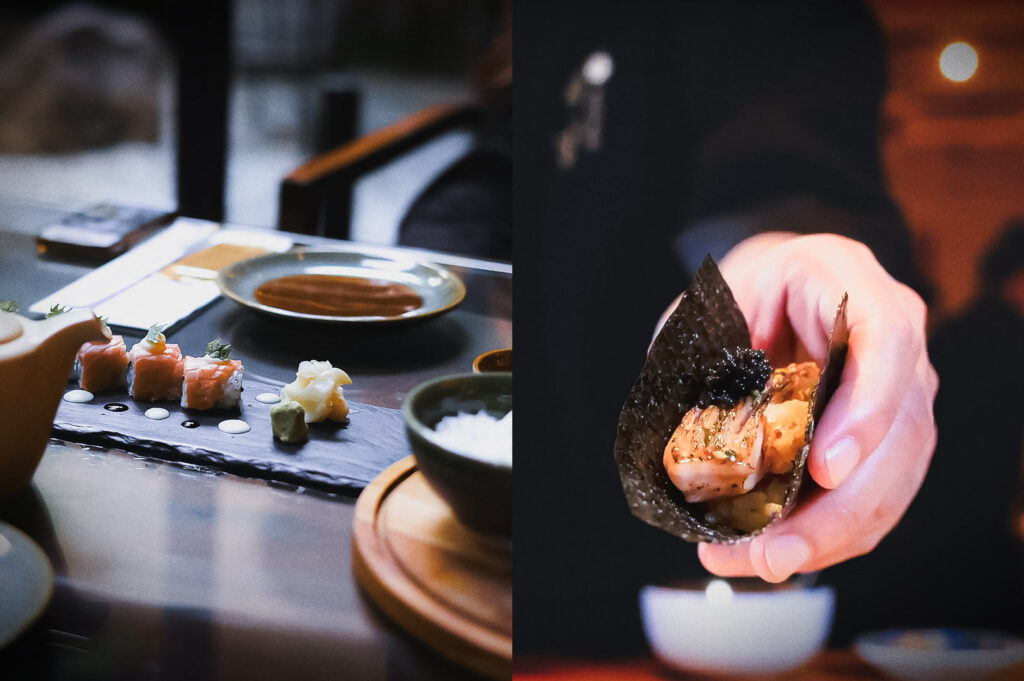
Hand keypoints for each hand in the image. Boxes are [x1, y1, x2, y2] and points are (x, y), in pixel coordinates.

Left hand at [668, 232, 938, 581]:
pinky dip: (833, 535)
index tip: (825, 470)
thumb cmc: (741, 292)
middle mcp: (895, 336)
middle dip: (839, 507)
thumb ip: (709, 354)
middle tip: (776, 552)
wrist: (772, 290)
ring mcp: (902, 389)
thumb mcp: (713, 302)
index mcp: (848, 279)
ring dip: (833, 535)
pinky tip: (783, 553)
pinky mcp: (891, 437)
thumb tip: (690, 437)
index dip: (864, 411)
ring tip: (762, 562)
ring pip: (895, 477)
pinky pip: (879, 496)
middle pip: (902, 430)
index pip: (884, 341)